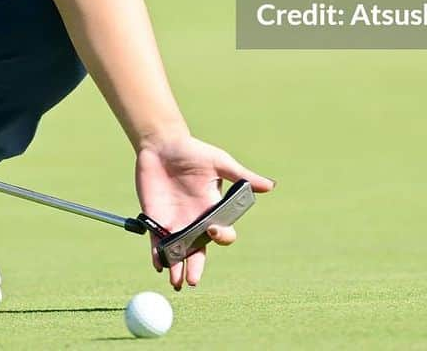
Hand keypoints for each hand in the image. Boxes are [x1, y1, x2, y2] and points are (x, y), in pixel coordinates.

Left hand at [135, 133, 273, 289]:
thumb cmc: (192, 151)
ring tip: (175, 282)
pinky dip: (158, 255)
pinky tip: (158, 264)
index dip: (221, 236)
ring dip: (176, 267)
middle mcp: (195, 222)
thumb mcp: (219, 162)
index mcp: (212, 211)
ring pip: (178, 253)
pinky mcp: (156, 220)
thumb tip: (270, 185)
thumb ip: (241, 175)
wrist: (161, 144)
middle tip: (192, 281)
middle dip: (196, 267)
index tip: (212, 229)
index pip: (222, 233)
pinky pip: (157, 243)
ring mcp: (175, 223)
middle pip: (198, 251)